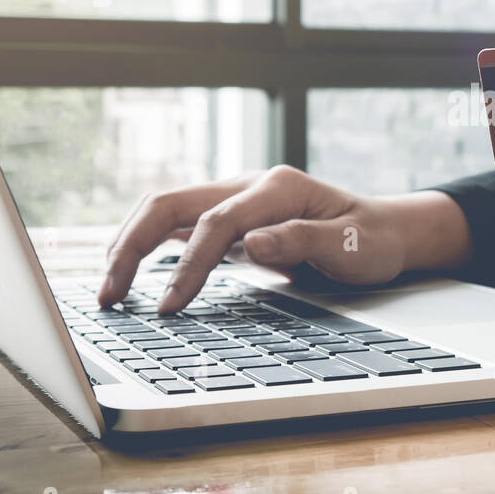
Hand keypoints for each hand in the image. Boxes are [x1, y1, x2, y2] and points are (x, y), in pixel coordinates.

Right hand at [97, 166, 471, 311]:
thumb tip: (254, 243)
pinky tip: (128, 273)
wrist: (385, 230)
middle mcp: (249, 186)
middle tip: (109, 296)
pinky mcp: (229, 219)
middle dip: (132, 246)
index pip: (217, 223)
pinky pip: (178, 226)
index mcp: (278, 188)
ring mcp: (236, 199)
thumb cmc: (372, 240)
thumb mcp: (353, 245)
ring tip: (108, 289)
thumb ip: (304, 240)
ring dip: (130, 244)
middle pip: (172, 204)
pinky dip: (147, 246)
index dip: (189, 265)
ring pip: (166, 211)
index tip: (169, 307)